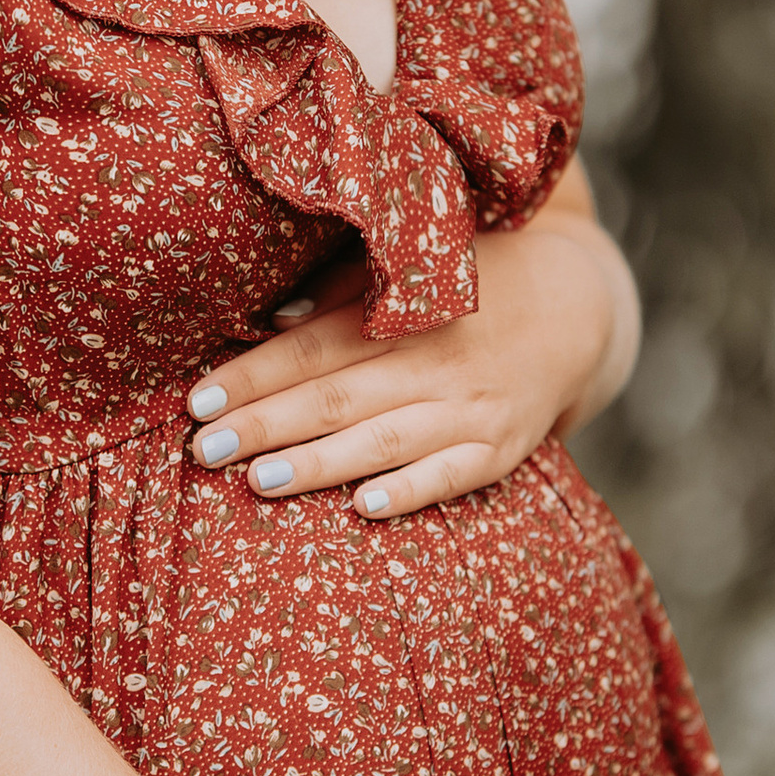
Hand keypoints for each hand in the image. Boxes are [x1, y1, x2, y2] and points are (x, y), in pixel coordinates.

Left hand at [186, 159, 638, 520]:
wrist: (576, 308)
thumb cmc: (469, 283)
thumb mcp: (412, 267)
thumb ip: (342, 292)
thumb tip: (272, 319)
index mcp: (405, 310)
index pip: (313, 346)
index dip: (254, 374)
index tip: (199, 400)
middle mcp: (436, 360)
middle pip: (336, 396)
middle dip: (265, 424)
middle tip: (202, 449)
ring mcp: (471, 408)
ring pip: (382, 440)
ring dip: (318, 463)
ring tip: (257, 480)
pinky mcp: (500, 449)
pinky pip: (450, 476)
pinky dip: (408, 491)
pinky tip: (361, 508)